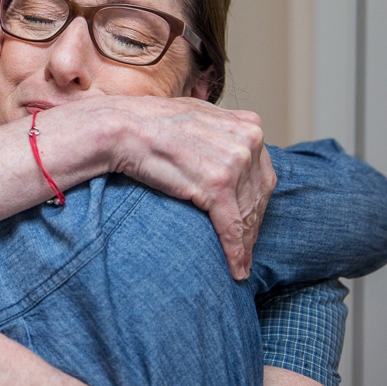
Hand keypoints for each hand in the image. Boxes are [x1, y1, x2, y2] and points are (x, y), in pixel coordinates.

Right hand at [101, 96, 275, 278]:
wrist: (124, 128)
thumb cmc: (151, 124)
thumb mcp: (199, 117)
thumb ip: (222, 133)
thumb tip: (230, 153)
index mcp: (248, 125)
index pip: (262, 175)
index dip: (256, 203)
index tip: (249, 222)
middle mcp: (248, 141)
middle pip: (258, 195)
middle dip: (253, 225)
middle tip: (246, 249)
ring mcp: (235, 162)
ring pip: (247, 214)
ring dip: (245, 244)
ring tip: (241, 264)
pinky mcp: (217, 184)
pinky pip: (231, 226)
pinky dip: (235, 251)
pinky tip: (236, 269)